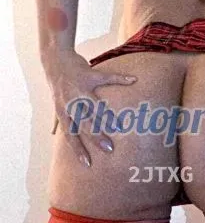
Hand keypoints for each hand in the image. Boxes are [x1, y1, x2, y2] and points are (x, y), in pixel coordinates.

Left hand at [47, 50, 137, 166]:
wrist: (55, 59)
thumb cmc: (58, 84)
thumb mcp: (56, 103)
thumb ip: (58, 119)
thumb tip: (53, 134)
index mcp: (64, 112)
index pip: (70, 134)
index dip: (78, 149)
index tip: (87, 163)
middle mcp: (71, 102)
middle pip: (84, 123)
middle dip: (96, 136)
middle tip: (109, 148)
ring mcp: (80, 88)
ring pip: (94, 105)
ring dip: (106, 116)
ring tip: (118, 127)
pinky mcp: (89, 75)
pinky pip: (108, 78)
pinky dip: (121, 79)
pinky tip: (133, 81)